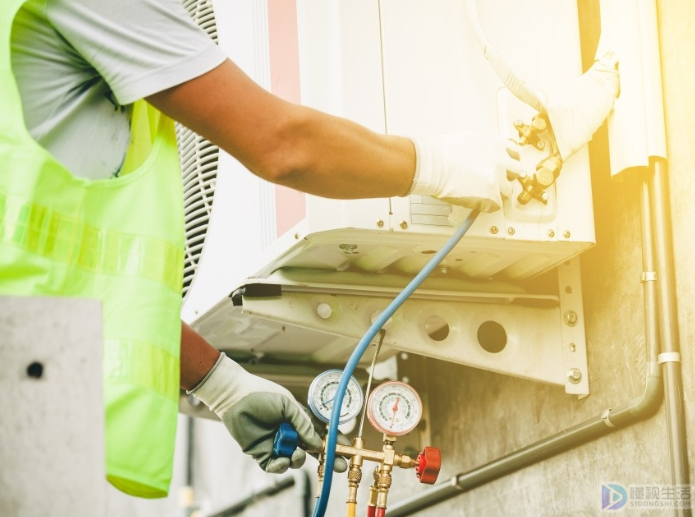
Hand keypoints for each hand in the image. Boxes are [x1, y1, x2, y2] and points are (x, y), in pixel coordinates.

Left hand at [189, 353, 348, 473]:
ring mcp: (277, 444)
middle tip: (338, 466)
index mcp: (298, 419)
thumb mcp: (288, 405)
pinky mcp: (261, 453)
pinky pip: (275, 466)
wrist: (236, 397)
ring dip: (299, 459)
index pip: (320, 433)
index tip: (347, 449)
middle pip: (312, 451)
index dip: (334, 442)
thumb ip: (303, 424)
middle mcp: (290, 433)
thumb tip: (317, 443)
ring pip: (294, 460)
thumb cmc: (262, 395)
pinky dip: (281, 466)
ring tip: (296, 453)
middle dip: (326, 459)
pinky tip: (282, 459)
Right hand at [409, 132, 520, 211]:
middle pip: (516, 171)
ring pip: (508, 190)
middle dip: (507, 177)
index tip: (506, 166)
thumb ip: (480, 149)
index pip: (514, 152)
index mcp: (494, 144)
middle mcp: (500, 160)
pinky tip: (476, 202)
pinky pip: (495, 205)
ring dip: (498, 193)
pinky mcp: (490, 195)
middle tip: (496, 182)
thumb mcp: (467, 141)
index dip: (509, 161)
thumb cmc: (440, 153)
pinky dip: (486, 205)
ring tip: (484, 194)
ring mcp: (497, 178)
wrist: (432, 165)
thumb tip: (480, 157)